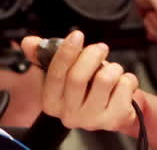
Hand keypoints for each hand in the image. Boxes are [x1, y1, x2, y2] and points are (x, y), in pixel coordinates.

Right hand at [23, 31, 141, 135]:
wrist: (114, 109)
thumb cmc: (88, 87)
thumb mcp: (66, 70)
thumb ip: (46, 55)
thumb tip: (29, 42)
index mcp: (51, 102)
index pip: (54, 75)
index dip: (66, 52)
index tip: (77, 35)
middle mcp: (68, 115)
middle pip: (78, 78)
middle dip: (92, 55)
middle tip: (100, 48)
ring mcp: (91, 120)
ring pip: (104, 80)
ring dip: (113, 67)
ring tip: (112, 70)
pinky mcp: (114, 120)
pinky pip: (124, 87)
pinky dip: (127, 79)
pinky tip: (121, 85)